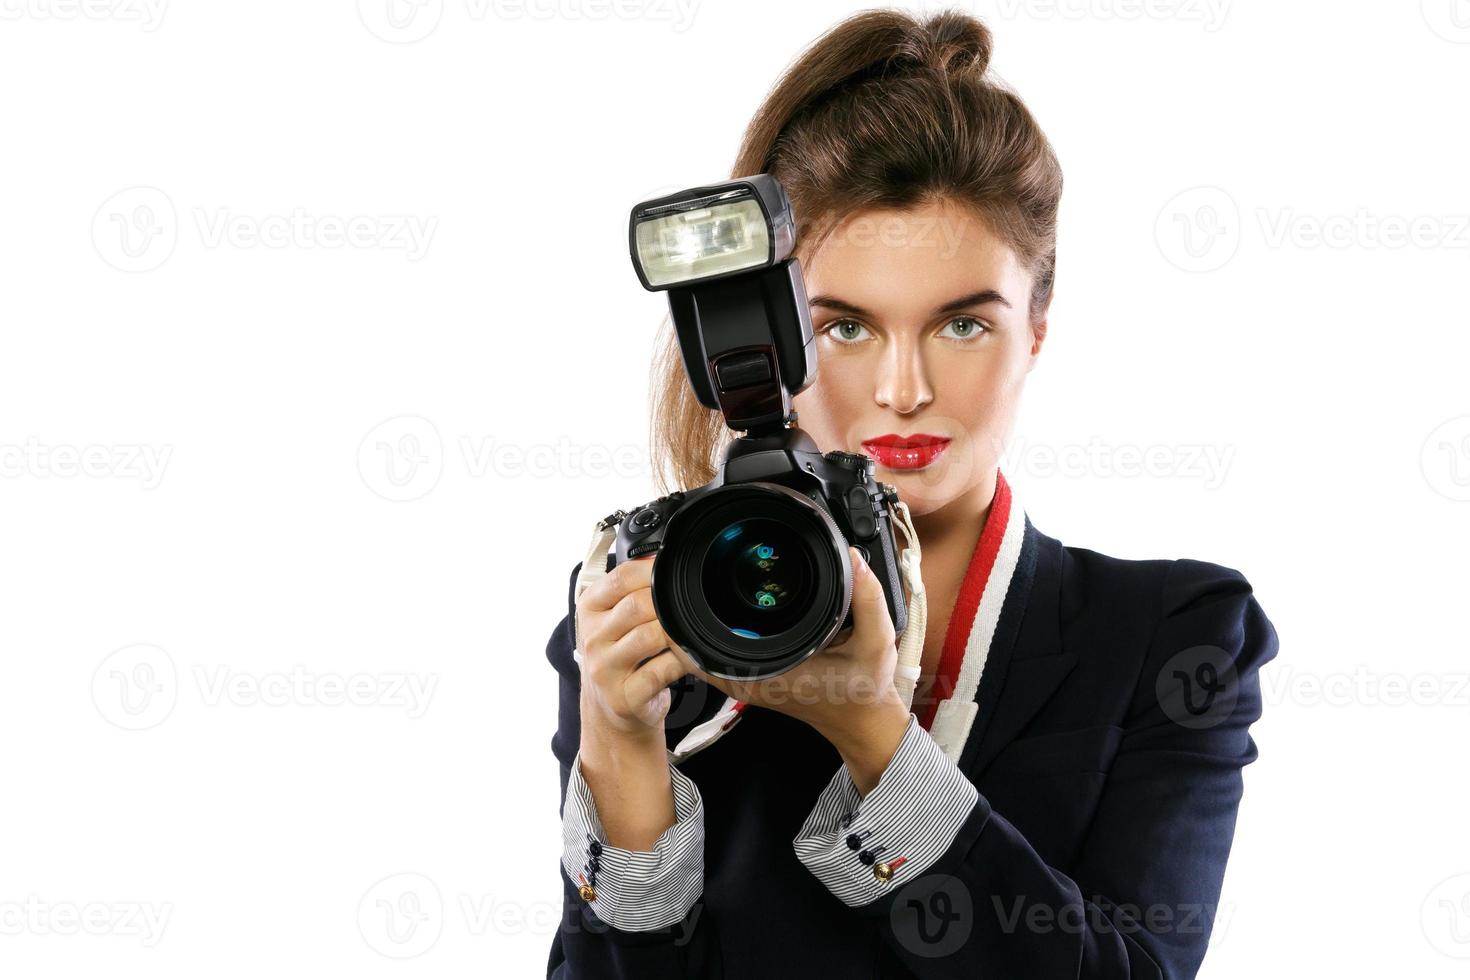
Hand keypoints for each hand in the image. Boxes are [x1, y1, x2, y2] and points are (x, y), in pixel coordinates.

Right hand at [574, 555, 696, 746]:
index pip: (620, 577)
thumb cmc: (620, 655)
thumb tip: (663, 557)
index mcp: (590, 609)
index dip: (653, 572)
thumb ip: (632, 590)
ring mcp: (604, 668)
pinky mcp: (623, 696)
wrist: (610, 709)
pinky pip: (659, 671)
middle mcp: (592, 637)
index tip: (674, 574)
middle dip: (668, 604)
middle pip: (637, 606)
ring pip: (649, 637)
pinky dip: (680, 662)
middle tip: (687, 608)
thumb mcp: (614, 619)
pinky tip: (686, 659)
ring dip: (676, 633)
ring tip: (689, 633)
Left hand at [698, 547, 909, 773]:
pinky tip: (715, 618)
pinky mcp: (757, 684)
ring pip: (706, 660)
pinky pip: (721, 663)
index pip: (713, 654)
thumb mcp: (877, 642)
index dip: (689, 628)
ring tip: (690, 596)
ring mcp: (753, 686)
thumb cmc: (866, 690)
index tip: (680, 598)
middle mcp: (757, 682)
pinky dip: (712, 643)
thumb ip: (869, 599)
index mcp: (776, 674)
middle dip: (687, 623)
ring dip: (696, 633)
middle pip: (699, 654)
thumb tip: (854, 559)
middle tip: (680, 585)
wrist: (864, 722)